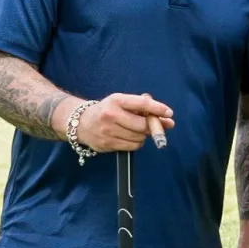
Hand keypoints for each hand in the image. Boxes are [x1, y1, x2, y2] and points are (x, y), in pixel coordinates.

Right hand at [59, 93, 175, 152]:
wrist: (80, 122)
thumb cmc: (107, 110)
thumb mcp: (121, 102)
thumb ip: (143, 108)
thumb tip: (168, 120)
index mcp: (116, 100)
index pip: (142, 103)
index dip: (158, 109)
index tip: (169, 113)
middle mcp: (110, 115)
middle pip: (142, 125)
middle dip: (151, 126)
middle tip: (152, 125)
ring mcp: (107, 131)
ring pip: (139, 138)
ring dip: (143, 136)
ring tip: (136, 130)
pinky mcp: (107, 144)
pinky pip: (132, 146)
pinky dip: (136, 143)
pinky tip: (129, 137)